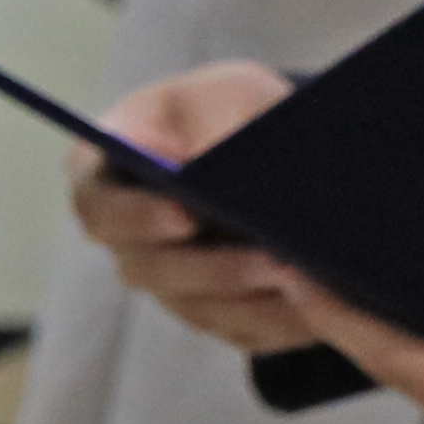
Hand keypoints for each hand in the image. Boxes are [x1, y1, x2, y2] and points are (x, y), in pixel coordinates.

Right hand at [77, 63, 306, 349]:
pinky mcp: (214, 313)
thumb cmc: (229, 109)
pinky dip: (283, 320)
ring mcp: (167, 282)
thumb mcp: (219, 94)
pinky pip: (242, 329)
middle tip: (272, 257)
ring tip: (308, 278)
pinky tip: (323, 303)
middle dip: (213, 268)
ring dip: (253, 299)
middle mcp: (126, 240)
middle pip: (149, 269)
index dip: (136, 217)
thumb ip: (206, 119)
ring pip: (198, 307)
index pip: (99, 207)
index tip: (186, 214)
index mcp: (103, 178)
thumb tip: (203, 163)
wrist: (270, 146)